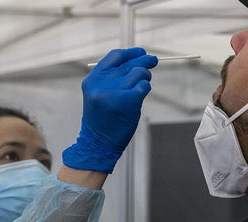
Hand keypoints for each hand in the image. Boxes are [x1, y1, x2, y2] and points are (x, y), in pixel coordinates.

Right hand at [63, 47, 157, 172]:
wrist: (97, 144)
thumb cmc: (102, 119)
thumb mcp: (100, 94)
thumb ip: (113, 78)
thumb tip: (137, 61)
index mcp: (93, 79)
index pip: (115, 56)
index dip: (131, 53)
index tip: (141, 52)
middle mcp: (102, 83)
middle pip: (129, 63)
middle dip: (144, 60)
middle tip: (153, 60)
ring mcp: (114, 91)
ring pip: (139, 73)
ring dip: (145, 77)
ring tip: (143, 85)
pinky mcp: (128, 101)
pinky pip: (144, 86)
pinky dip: (145, 88)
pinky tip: (140, 95)